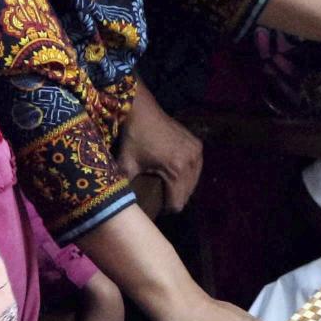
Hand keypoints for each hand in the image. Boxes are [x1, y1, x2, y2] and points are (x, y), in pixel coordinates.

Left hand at [115, 86, 202, 211]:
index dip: (166, 209)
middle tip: (161, 196)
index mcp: (176, 170)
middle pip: (188, 194)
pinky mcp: (198, 144)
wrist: (142, 111)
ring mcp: (197, 152)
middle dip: (175, 198)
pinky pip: (197, 168)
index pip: (178, 203)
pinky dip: (188, 173)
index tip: (156, 206)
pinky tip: (176, 173)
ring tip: (168, 186)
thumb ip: (126, 188)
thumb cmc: (134, 138)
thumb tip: (123, 207)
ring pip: (194, 182)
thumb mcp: (126, 166)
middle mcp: (192, 162)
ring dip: (182, 187)